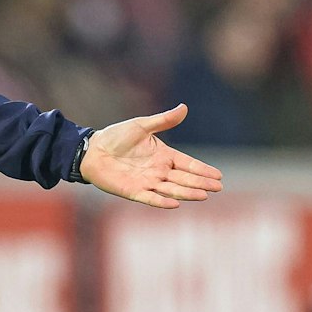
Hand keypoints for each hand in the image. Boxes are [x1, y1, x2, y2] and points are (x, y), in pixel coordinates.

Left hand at [78, 104, 223, 208]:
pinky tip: (175, 203)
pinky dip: (162, 202)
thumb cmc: (117, 136)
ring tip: (204, 195)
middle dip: (201, 183)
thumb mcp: (142, 125)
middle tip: (218, 187)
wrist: (93, 149)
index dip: (202, 170)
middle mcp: (159, 171)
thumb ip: (163, 120)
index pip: (188, 164)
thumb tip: (184, 107)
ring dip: (187, 193)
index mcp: (163, 155)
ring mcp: (147, 182)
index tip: (219, 176)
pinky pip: (151, 198)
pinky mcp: (134, 191)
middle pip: (184, 178)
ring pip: (172, 189)